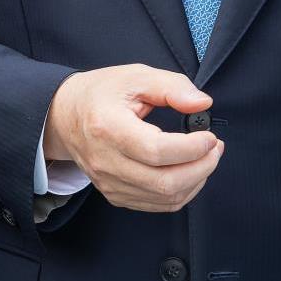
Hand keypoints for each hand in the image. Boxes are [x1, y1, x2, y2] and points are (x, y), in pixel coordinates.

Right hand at [41, 64, 222, 212]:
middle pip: (164, 182)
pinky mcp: (114, 194)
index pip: (156, 150)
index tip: (210, 135)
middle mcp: (105, 161)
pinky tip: (190, 172)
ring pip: (164, 198)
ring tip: (206, 158)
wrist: (65, 116)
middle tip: (215, 148)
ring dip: (195, 181)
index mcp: (108, 127)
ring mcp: (109, 183)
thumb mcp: (135, 76)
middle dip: (201, 167)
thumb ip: (172, 87)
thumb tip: (202, 104)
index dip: (191, 147)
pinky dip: (181, 192)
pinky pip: (156, 205)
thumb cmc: (101, 93)